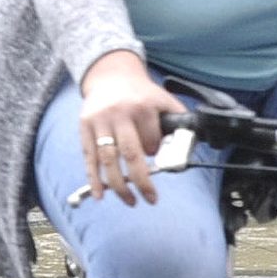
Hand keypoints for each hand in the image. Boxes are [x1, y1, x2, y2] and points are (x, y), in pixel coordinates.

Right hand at [76, 49, 183, 204]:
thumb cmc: (140, 94)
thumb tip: (191, 143)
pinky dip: (94, 179)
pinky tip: (100, 194)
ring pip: (108, 159)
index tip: (158, 158)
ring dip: (119, 185)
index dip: (156, 154)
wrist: (110, 76)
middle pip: (130, 153)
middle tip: (150, 198)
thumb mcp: (162, 99)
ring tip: (130, 201)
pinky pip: (89, 158)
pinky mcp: (85, 128)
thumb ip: (177, 120)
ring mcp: (100, 122)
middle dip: (141, 180)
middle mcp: (119, 114)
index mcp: (142, 107)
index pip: (152, 140)